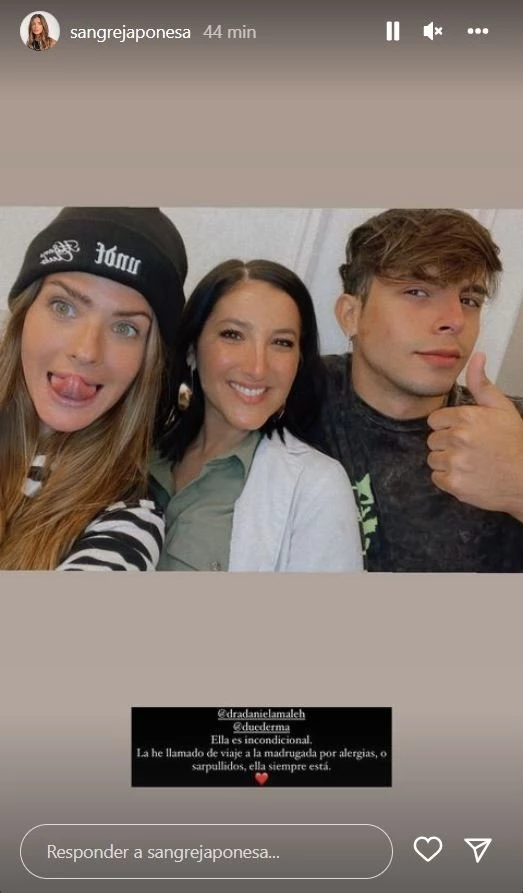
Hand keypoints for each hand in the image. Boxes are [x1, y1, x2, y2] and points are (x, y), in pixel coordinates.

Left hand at [427, 352, 522, 518]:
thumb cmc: (515, 443)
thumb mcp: (501, 407)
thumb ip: (482, 384)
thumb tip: (476, 357)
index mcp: (466, 417)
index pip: (435, 420)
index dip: (448, 427)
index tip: (463, 433)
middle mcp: (458, 438)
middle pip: (433, 440)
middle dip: (447, 444)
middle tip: (469, 449)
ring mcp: (455, 462)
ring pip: (433, 459)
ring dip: (447, 462)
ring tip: (469, 462)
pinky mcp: (454, 484)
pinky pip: (437, 478)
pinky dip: (449, 479)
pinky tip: (467, 475)